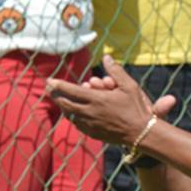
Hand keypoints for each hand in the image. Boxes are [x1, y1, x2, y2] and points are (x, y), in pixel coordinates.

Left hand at [46, 55, 173, 142]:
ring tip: (60, 100)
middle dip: (55, 95)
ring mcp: (90, 125)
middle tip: (50, 89)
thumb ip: (116, 71)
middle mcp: (90, 112)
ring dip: (63, 106)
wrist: (141, 132)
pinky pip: (78, 124)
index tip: (49, 80)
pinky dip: (73, 117)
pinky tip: (73, 114)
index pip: (71, 91)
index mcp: (97, 99)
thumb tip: (106, 57)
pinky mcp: (93, 133)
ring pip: (70, 115)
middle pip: (65, 103)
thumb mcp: (129, 86)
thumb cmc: (136, 107)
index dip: (58, 85)